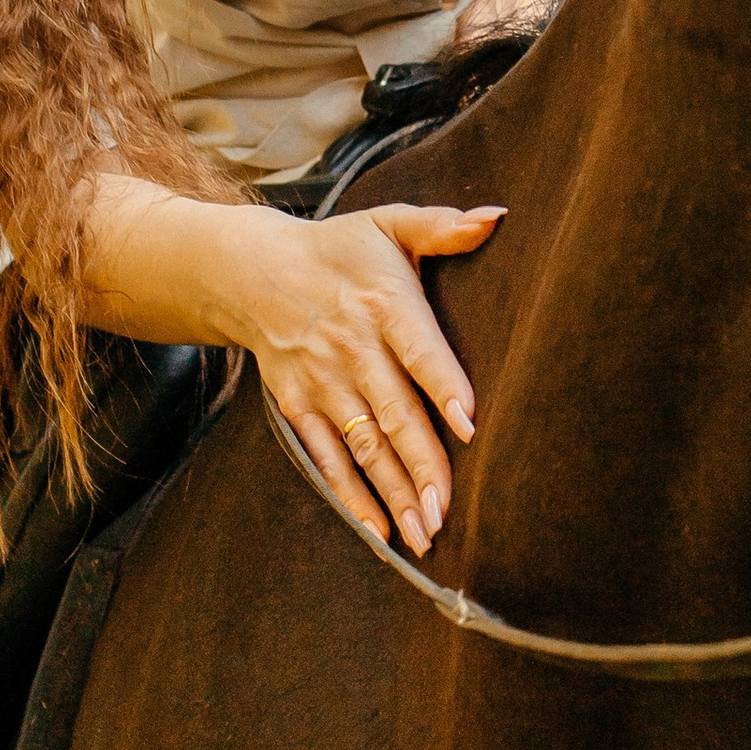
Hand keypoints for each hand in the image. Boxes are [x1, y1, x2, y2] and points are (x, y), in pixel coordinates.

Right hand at [214, 199, 501, 555]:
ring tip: (425, 533)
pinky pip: (327, 457)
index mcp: (383, 304)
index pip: (418, 350)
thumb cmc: (339, 249)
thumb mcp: (388, 224)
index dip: (443, 386)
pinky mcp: (299, 406)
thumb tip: (497, 217)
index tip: (468, 424)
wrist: (253, 269)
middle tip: (450, 511)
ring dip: (394, 491)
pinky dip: (351, 495)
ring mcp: (323, 383)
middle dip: (423, 465)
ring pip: (364, 446)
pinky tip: (378, 529)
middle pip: (394, 413)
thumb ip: (442, 226)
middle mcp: (352, 348)